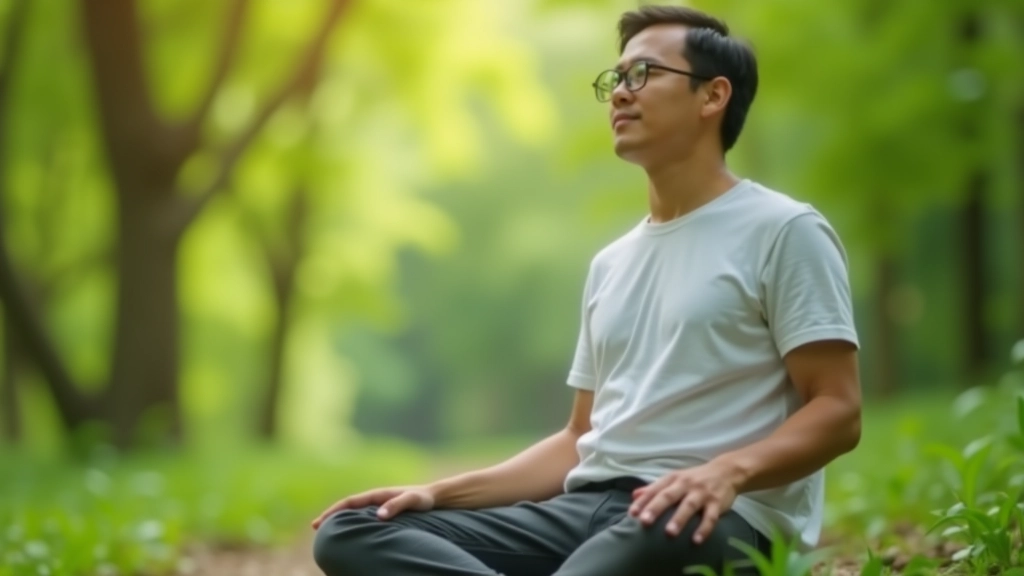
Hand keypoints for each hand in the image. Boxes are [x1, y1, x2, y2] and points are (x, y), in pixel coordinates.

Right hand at [310, 485, 436, 528]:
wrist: (434, 497)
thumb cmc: (423, 499)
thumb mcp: (411, 501)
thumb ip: (397, 505)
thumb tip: (378, 515)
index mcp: (378, 495)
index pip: (350, 502)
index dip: (334, 511)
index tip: (320, 520)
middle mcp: (375, 499)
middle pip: (347, 507)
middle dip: (331, 515)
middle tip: (314, 528)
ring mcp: (379, 505)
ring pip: (354, 513)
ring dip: (340, 520)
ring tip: (326, 533)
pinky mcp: (384, 512)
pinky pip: (363, 518)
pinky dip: (352, 524)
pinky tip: (349, 535)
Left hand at [628, 460, 743, 543]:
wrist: (726, 471)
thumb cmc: (694, 478)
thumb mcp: (674, 479)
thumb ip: (654, 488)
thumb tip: (634, 496)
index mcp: (673, 478)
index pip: (655, 489)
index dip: (643, 501)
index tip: (632, 514)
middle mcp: (686, 484)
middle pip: (669, 496)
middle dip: (656, 509)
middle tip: (645, 522)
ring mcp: (702, 493)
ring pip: (689, 506)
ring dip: (679, 519)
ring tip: (669, 533)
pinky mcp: (717, 503)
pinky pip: (711, 517)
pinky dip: (704, 529)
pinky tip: (696, 541)